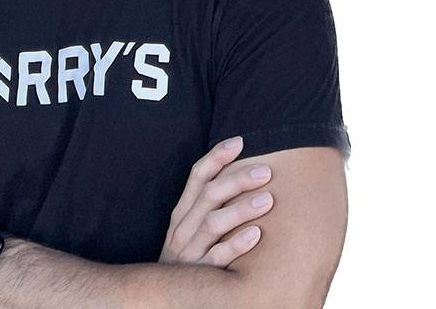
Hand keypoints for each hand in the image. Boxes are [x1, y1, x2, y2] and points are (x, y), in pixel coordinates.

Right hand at [159, 136, 273, 268]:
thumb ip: (210, 206)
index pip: (197, 176)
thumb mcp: (191, 228)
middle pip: (208, 195)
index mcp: (182, 211)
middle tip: (265, 171)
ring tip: (267, 199)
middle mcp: (183, 227)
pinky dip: (237, 244)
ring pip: (213, 223)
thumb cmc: (189, 256)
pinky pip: (218, 257)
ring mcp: (190, 250)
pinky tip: (256, 234)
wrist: (168, 297)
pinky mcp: (199, 274)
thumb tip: (241, 175)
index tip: (239, 141)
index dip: (216, 156)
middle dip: (237, 179)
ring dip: (241, 209)